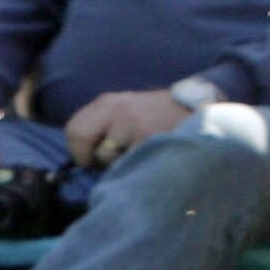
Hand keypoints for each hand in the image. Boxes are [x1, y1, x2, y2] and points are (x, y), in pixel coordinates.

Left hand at [63, 88, 186, 168]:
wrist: (195, 110)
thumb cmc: (158, 117)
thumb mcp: (127, 111)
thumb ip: (105, 125)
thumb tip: (84, 156)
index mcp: (108, 103)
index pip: (74, 129)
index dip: (79, 150)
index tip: (91, 160)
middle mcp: (117, 109)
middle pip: (80, 137)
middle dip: (90, 158)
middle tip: (105, 165)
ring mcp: (132, 122)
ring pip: (106, 156)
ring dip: (119, 163)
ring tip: (139, 155)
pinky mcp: (148, 137)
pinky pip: (129, 163)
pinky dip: (137, 167)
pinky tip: (150, 158)